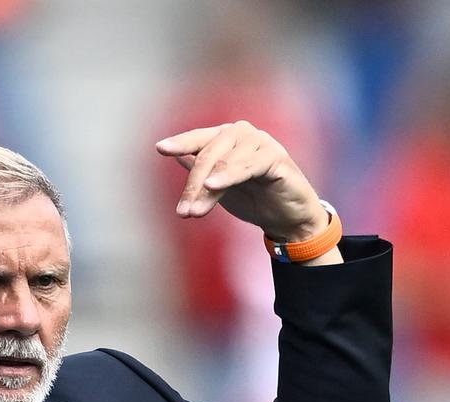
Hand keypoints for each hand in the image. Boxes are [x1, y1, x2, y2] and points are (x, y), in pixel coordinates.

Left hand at [155, 121, 334, 247]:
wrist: (289, 219)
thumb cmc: (255, 200)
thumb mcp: (221, 188)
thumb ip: (202, 171)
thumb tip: (178, 156)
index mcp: (227, 138)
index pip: (198, 138)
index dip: (180, 143)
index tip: (160, 149)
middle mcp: (242, 134)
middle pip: (208, 154)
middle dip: (193, 186)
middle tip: (183, 213)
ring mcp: (260, 142)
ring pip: (224, 162)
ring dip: (206, 189)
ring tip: (194, 212)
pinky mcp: (275, 157)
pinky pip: (247, 165)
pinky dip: (229, 175)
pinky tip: (213, 185)